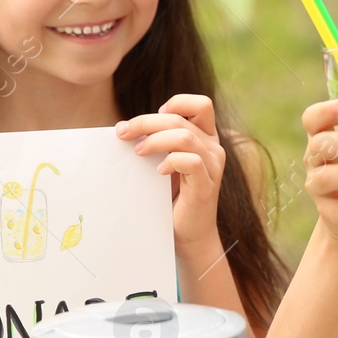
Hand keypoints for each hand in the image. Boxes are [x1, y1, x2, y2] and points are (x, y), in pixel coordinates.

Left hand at [117, 94, 225, 252]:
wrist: (188, 234)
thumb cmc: (173, 197)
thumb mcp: (166, 162)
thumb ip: (159, 143)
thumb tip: (125, 129)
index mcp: (206, 138)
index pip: (201, 104)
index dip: (177, 102)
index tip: (154, 115)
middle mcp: (214, 148)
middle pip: (181, 119)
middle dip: (146, 122)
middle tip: (123, 133)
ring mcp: (213, 167)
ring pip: (186, 137)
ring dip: (156, 140)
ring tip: (138, 151)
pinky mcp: (206, 186)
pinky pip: (192, 162)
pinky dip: (171, 161)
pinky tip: (159, 171)